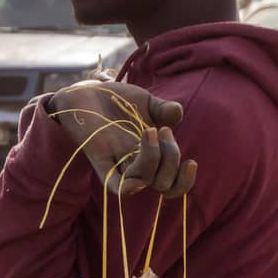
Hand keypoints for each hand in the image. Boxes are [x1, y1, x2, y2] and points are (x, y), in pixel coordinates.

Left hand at [47, 81, 196, 197]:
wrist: (86, 91)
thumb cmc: (117, 100)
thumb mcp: (146, 102)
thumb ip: (164, 109)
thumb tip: (177, 114)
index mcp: (153, 155)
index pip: (172, 183)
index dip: (185, 181)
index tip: (191, 162)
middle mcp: (137, 163)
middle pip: (163, 182)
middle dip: (171, 158)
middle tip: (161, 130)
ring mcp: (119, 163)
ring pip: (144, 180)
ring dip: (153, 159)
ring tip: (149, 130)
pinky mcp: (100, 160)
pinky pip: (114, 186)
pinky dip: (128, 187)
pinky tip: (137, 178)